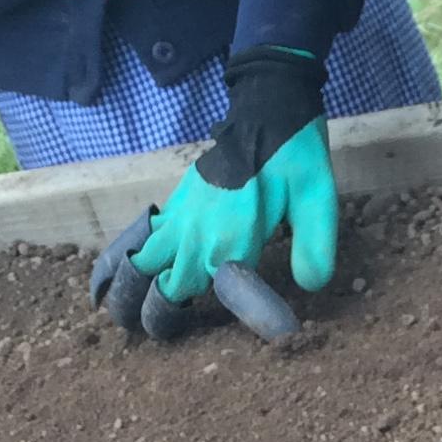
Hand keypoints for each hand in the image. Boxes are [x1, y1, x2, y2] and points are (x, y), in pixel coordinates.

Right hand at [132, 47, 335, 311]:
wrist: (267, 107)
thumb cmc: (295, 156)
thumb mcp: (318, 200)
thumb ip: (314, 247)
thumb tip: (310, 288)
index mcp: (230, 240)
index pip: (215, 299)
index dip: (226, 321)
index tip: (251, 334)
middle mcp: (196, 234)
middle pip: (159, 291)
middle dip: (153, 317)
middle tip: (158, 335)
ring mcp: (179, 218)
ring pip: (136, 264)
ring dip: (128, 290)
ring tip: (123, 314)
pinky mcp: (175, 204)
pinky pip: (139, 238)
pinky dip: (127, 259)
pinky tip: (125, 273)